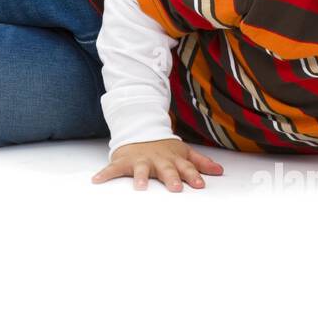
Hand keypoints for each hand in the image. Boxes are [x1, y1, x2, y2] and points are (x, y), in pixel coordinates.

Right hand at [91, 138, 223, 190]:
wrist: (140, 130)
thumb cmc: (164, 148)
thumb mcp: (183, 153)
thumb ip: (201, 163)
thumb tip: (220, 171)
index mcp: (173, 159)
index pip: (186, 168)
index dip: (193, 176)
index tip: (200, 185)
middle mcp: (158, 160)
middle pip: (166, 170)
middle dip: (171, 178)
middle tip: (175, 189)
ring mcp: (140, 160)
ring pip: (141, 169)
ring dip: (140, 178)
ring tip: (140, 187)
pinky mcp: (124, 161)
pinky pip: (113, 169)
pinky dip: (105, 174)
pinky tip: (97, 181)